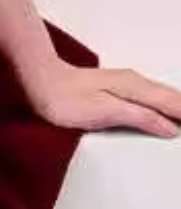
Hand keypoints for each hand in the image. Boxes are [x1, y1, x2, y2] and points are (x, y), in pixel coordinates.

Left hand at [24, 59, 180, 137]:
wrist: (41, 82)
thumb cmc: (65, 99)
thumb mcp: (106, 112)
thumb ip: (140, 117)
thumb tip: (169, 126)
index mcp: (135, 88)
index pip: (172, 104)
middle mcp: (135, 82)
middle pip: (171, 97)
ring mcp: (127, 83)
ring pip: (163, 95)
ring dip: (177, 106)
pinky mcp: (118, 88)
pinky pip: (152, 95)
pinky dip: (165, 104)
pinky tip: (165, 110)